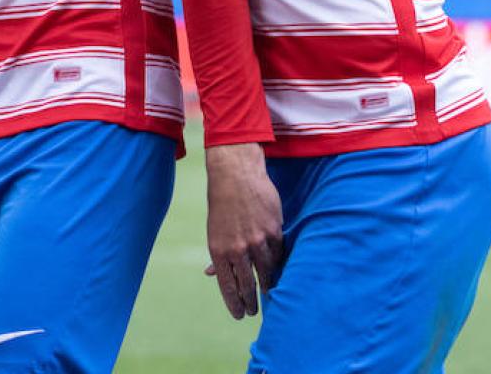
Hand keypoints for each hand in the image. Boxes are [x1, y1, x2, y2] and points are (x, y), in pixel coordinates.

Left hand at [203, 143, 284, 319]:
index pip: (229, 286)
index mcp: (219, 250)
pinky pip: (277, 254)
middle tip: (253, 311)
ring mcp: (258, 240)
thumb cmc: (222, 203)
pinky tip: (275, 269)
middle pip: (248, 285)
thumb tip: (212, 274)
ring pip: (266, 272)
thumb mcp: (213, 230)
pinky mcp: (274, 231)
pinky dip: (276, 263)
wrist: (236, 175)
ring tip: (267, 293)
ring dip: (267, 285)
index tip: (239, 315)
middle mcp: (238, 249)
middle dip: (251, 301)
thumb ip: (218, 254)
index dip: (234, 303)